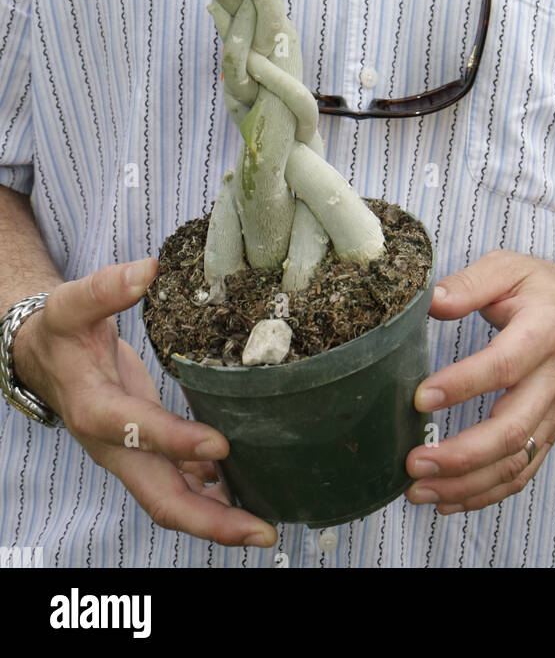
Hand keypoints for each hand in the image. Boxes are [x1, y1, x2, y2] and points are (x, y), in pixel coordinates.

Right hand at [12, 259, 276, 548]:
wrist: (44, 358)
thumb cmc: (62, 331)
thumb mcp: (73, 304)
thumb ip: (107, 288)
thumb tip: (147, 268)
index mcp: (95, 409)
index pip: (136, 432)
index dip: (176, 441)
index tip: (221, 443)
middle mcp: (114, 445)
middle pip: (159, 496)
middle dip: (208, 519)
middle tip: (261, 531)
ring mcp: (131, 455)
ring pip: (172, 499)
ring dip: (217, 518)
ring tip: (265, 527)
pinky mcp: (146, 452)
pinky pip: (179, 484)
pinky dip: (211, 495)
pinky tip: (247, 495)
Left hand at [404, 251, 554, 513]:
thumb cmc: (540, 289)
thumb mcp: (509, 267)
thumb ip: (470, 283)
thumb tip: (431, 302)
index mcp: (544, 332)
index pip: (504, 366)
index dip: (462, 385)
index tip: (418, 398)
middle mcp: (553, 380)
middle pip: (512, 430)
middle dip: (461, 454)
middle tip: (413, 462)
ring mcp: (554, 414)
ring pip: (515, 463)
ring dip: (466, 484)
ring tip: (418, 490)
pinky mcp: (548, 434)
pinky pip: (520, 474)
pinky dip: (484, 494)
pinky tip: (446, 500)